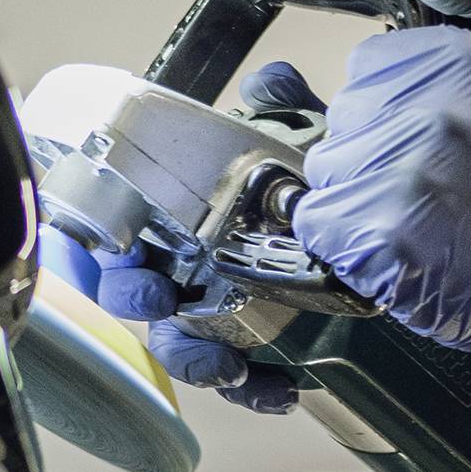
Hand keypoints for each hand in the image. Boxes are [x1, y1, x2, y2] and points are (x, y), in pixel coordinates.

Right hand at [89, 64, 322, 415]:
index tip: (119, 241)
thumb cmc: (305, 185)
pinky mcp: (253, 347)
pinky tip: (283, 390)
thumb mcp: (302, 137)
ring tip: (226, 364)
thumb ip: (285, 104)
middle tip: (159, 296)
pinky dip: (254, 390)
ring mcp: (213, 310)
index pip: (116, 227)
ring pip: (178, 345)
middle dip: (135, 298)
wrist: (367, 225)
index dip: (103, 239)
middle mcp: (183, 264)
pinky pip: (238, 381)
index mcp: (174, 214)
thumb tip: (270, 81)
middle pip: (130, 291)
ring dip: (192, 359)